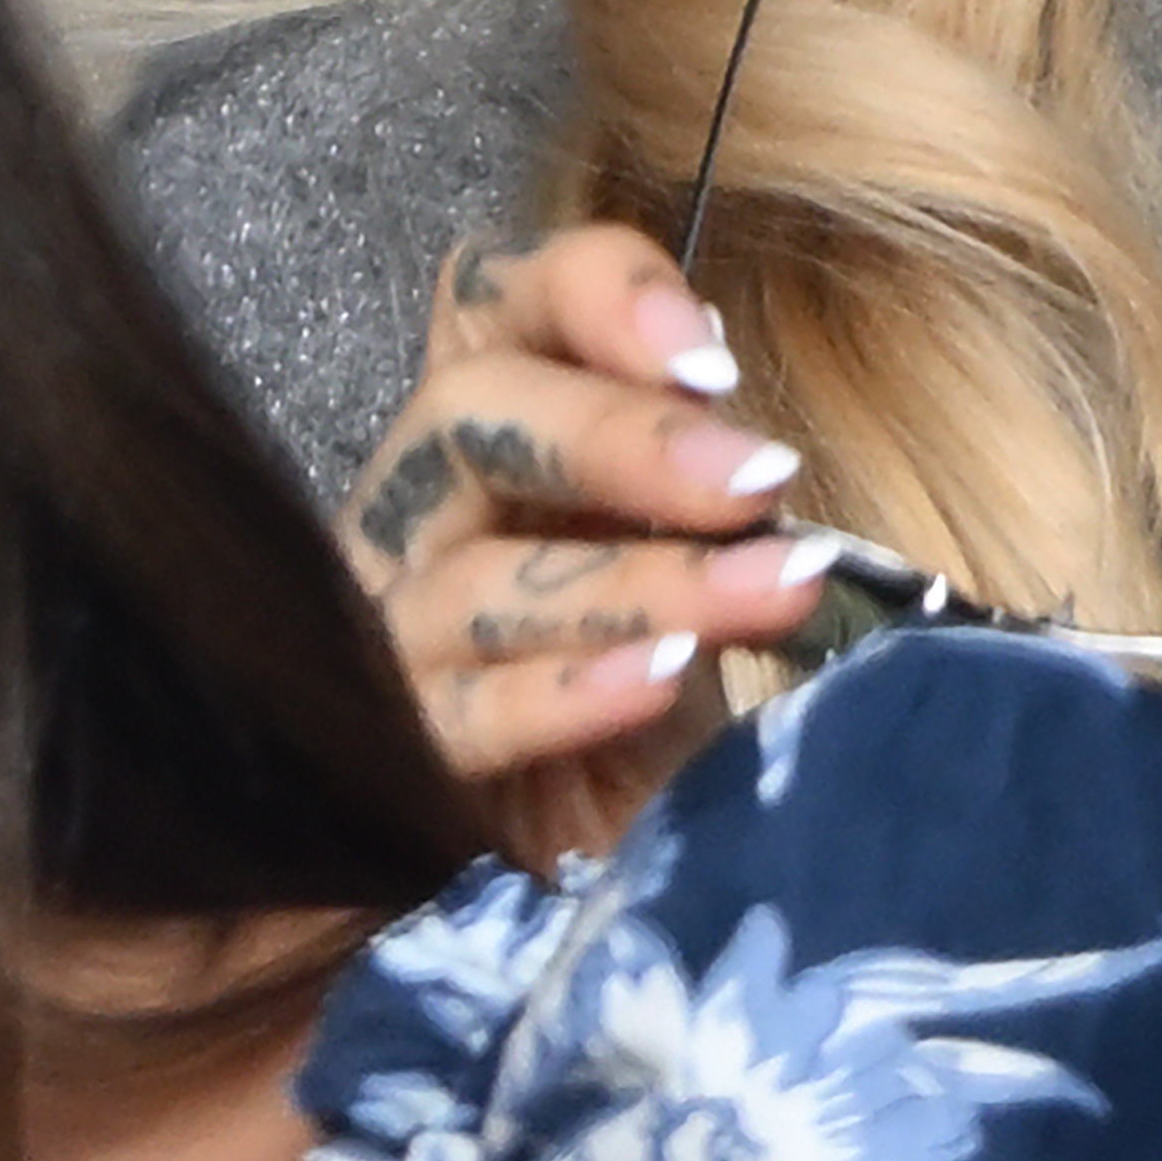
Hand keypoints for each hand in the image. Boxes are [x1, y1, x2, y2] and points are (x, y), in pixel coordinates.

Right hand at [337, 226, 842, 868]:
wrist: (621, 867)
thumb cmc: (669, 693)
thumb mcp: (710, 562)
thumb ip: (712, 478)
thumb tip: (746, 415)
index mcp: (498, 435)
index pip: (492, 298)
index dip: (592, 293)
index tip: (715, 355)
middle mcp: (420, 515)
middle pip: (468, 412)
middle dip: (622, 433)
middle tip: (760, 479)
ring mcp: (389, 638)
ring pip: (474, 572)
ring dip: (638, 575)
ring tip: (772, 593)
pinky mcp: (399, 767)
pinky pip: (457, 716)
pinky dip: (566, 691)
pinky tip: (661, 679)